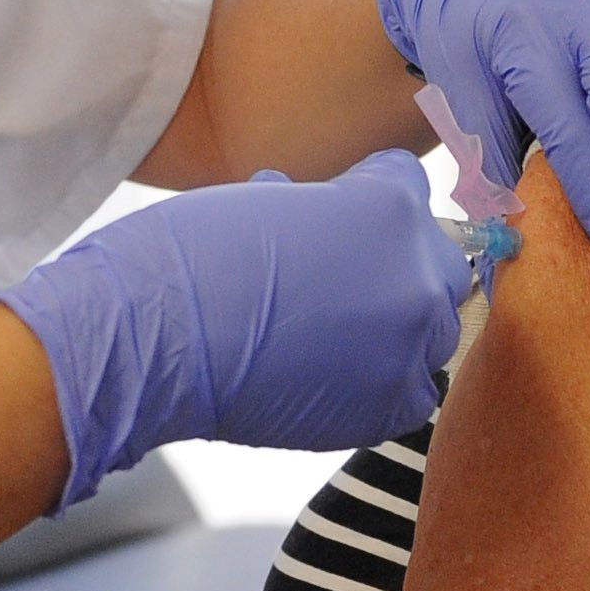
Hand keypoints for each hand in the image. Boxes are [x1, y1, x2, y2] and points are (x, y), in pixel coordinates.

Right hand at [0, 151, 470, 510]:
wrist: (154, 340)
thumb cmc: (191, 258)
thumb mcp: (267, 198)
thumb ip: (323, 208)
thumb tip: (329, 219)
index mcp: (388, 206)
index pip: (409, 185)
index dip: (364, 196)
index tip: (334, 217)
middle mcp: (416, 274)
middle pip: (435, 260)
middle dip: (392, 262)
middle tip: (334, 279)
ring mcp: (408, 344)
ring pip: (431, 327)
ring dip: (394, 324)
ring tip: (329, 331)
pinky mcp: (389, 405)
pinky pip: (415, 388)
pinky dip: (384, 382)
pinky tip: (335, 374)